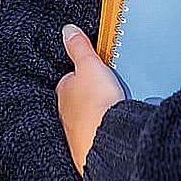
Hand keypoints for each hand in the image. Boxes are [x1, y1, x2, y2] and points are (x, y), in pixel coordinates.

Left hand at [56, 23, 125, 176]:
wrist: (107, 144)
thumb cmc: (96, 105)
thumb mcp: (89, 66)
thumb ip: (79, 48)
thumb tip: (68, 30)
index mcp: (64, 92)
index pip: (69, 79)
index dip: (80, 74)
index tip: (91, 71)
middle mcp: (67, 114)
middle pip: (78, 101)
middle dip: (90, 97)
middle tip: (107, 91)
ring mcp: (78, 133)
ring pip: (87, 120)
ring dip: (98, 115)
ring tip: (115, 110)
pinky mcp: (92, 149)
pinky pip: (98, 137)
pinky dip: (105, 133)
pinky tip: (115, 130)